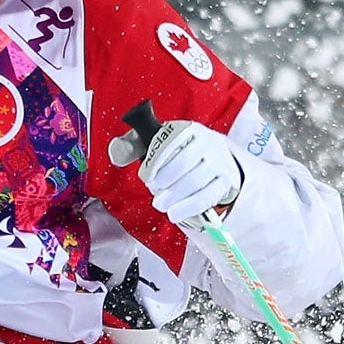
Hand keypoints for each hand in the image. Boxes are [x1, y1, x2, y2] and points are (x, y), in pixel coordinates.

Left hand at [118, 119, 242, 223]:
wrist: (219, 161)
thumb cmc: (183, 153)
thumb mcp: (163, 144)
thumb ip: (137, 145)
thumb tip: (117, 150)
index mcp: (189, 130)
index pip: (172, 143)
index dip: (156, 162)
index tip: (146, 177)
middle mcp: (209, 143)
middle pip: (184, 163)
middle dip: (165, 181)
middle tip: (154, 192)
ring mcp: (220, 163)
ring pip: (195, 181)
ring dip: (174, 196)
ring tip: (161, 205)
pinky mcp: (225, 183)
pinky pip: (207, 197)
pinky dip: (188, 207)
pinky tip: (174, 213)